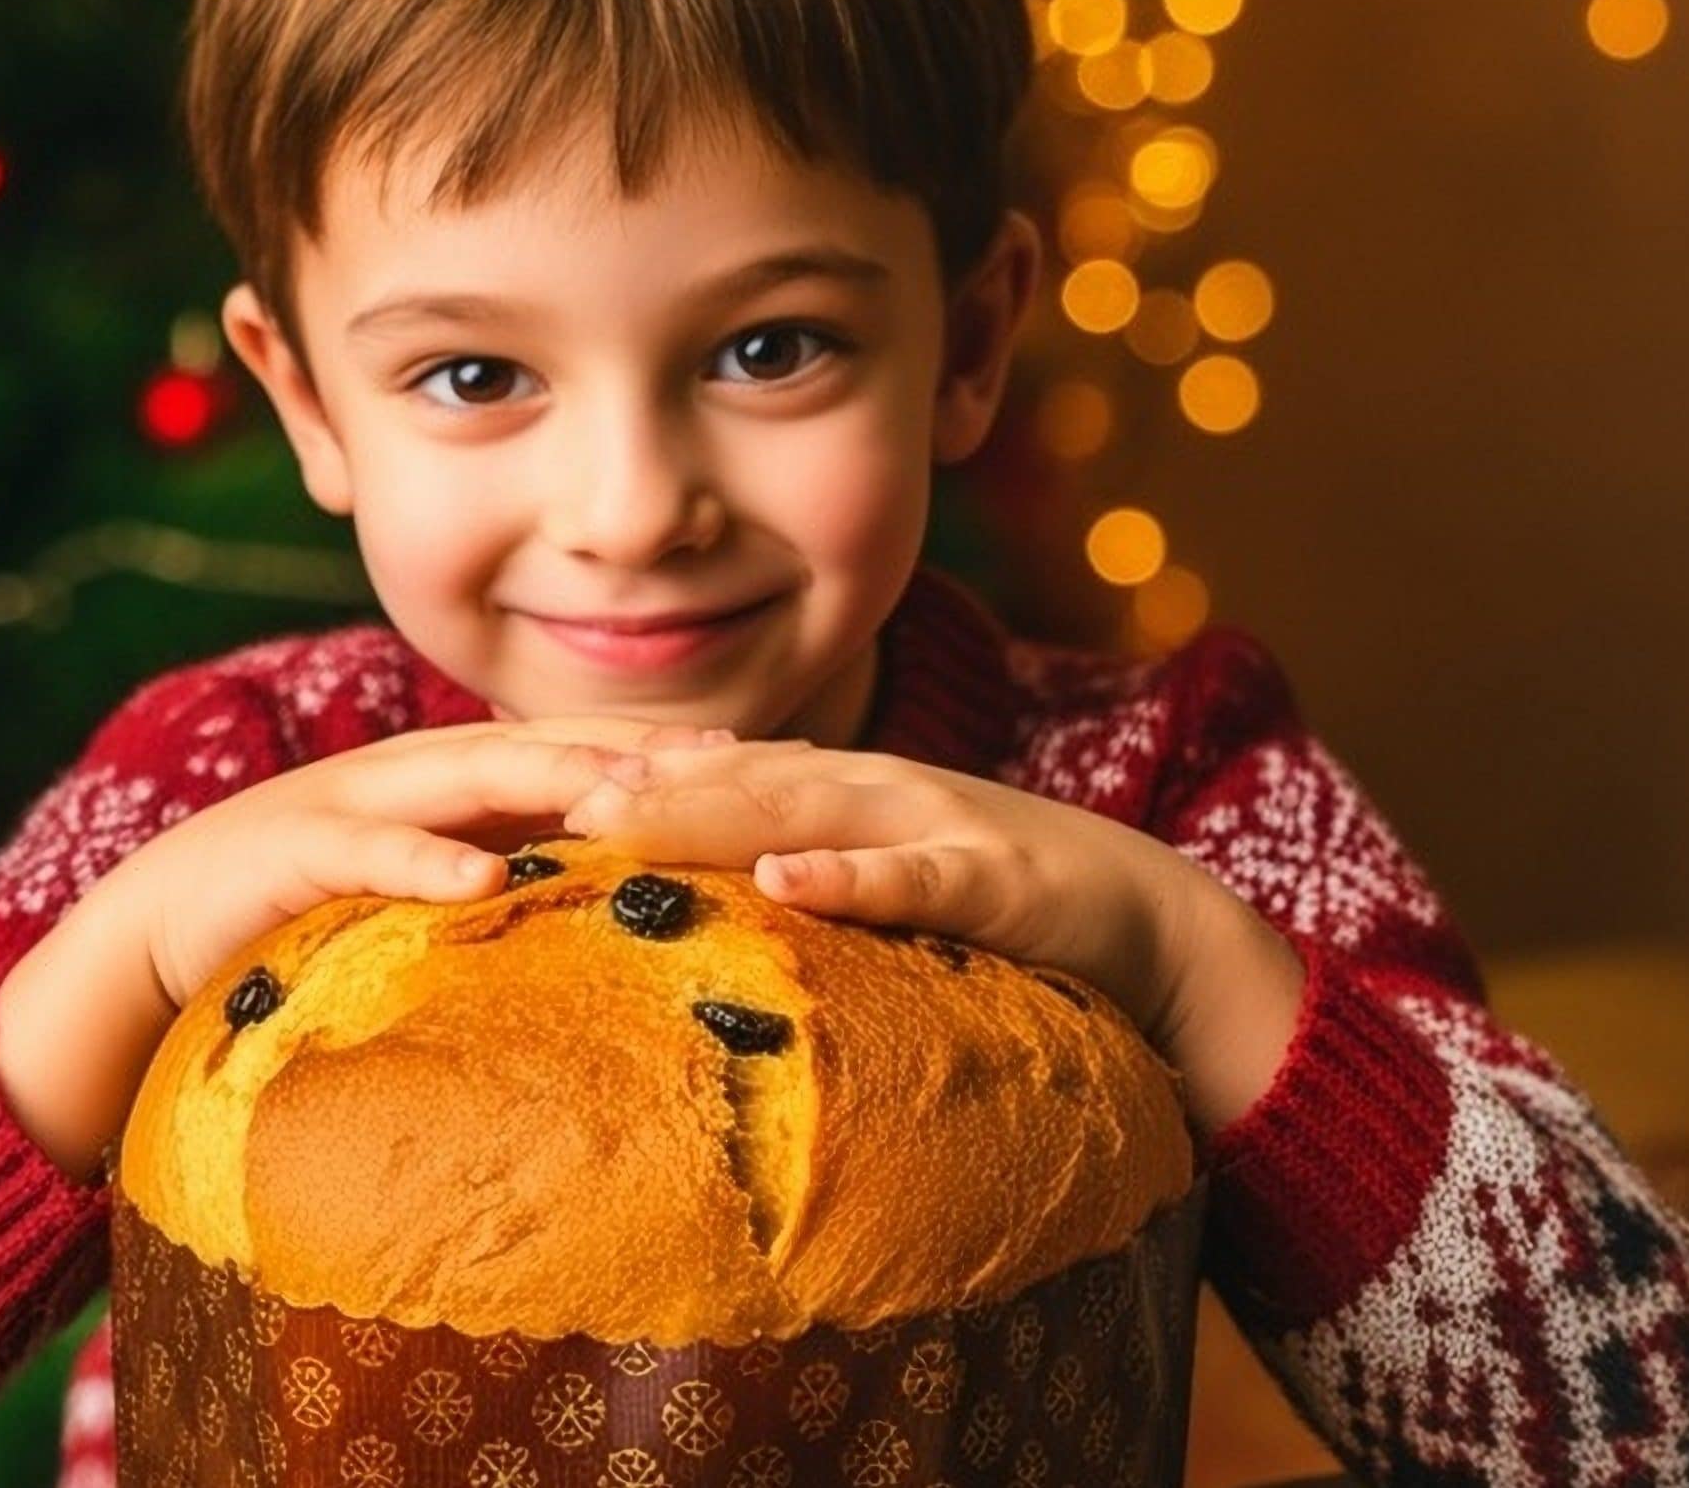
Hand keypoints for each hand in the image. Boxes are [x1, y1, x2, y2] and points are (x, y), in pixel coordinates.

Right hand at [118, 715, 726, 1010]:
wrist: (160, 927)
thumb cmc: (307, 912)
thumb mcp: (426, 886)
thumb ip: (511, 880)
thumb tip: (625, 910)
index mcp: (454, 779)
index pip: (582, 751)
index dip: (672, 753)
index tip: (772, 767)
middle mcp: (416, 772)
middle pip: (548, 745)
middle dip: (646, 751)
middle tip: (745, 768)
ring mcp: (356, 803)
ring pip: (475, 777)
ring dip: (560, 782)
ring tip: (641, 800)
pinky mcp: (296, 851)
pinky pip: (371, 852)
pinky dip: (427, 859)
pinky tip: (485, 877)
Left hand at [560, 740, 1210, 1046]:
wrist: (1146, 914)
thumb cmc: (1000, 902)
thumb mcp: (888, 879)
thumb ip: (805, 868)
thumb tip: (704, 891)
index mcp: (847, 792)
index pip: (724, 773)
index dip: (635, 776)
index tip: (542, 789)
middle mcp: (878, 790)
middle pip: (744, 778)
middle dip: (645, 787)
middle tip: (551, 804)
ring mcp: (936, 824)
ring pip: (808, 809)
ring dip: (713, 811)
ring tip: (624, 820)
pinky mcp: (995, 878)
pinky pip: (914, 878)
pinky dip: (851, 876)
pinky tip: (791, 882)